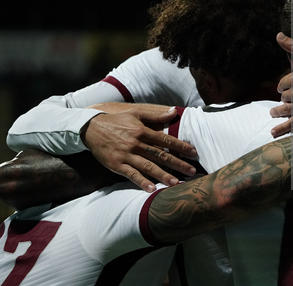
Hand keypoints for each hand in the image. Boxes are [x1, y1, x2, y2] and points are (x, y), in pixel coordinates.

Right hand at [81, 104, 196, 191]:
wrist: (91, 128)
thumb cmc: (116, 121)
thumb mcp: (136, 113)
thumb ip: (155, 115)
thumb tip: (174, 112)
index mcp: (142, 130)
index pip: (166, 139)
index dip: (181, 146)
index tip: (193, 152)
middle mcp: (136, 143)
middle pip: (160, 154)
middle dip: (178, 163)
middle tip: (192, 171)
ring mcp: (126, 155)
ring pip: (148, 166)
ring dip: (163, 175)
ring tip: (176, 182)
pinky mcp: (117, 164)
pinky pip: (131, 174)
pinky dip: (141, 181)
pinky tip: (151, 188)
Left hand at [270, 33, 292, 136]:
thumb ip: (292, 45)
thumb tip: (278, 35)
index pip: (281, 86)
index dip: (283, 87)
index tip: (285, 88)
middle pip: (284, 98)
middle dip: (284, 98)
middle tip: (284, 100)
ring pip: (285, 111)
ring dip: (277, 112)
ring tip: (273, 113)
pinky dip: (282, 129)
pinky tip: (274, 132)